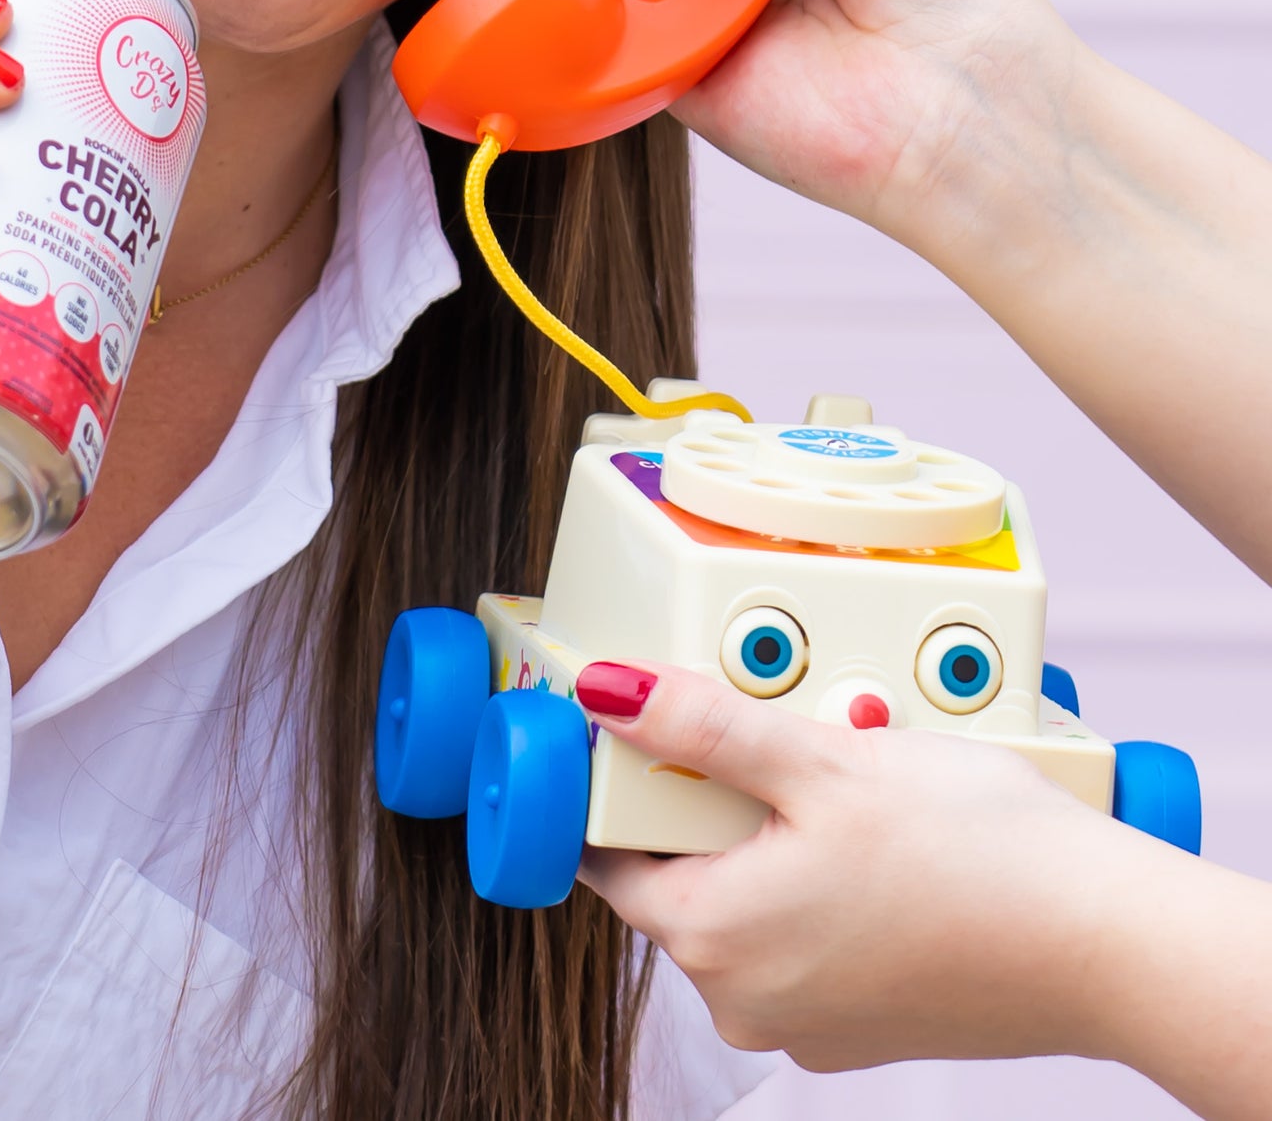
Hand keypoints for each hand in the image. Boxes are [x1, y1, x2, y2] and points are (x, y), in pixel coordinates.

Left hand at [579, 661, 1147, 1071]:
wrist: (1106, 945)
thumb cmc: (976, 858)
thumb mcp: (820, 759)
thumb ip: (703, 724)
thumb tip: (610, 692)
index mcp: (713, 939)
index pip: (611, 855)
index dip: (622, 783)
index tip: (645, 730)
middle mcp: (747, 1000)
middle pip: (684, 874)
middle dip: (716, 802)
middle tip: (781, 739)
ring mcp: (808, 1023)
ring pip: (751, 902)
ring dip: (778, 837)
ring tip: (845, 782)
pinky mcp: (864, 1026)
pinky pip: (809, 937)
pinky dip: (827, 884)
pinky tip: (883, 840)